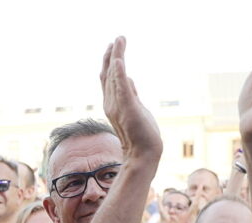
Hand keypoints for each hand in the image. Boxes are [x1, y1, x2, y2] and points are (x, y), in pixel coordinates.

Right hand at [100, 37, 162, 157]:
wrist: (143, 154)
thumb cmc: (141, 135)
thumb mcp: (135, 109)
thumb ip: (130, 93)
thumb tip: (128, 78)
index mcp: (113, 103)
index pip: (108, 78)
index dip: (110, 61)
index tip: (114, 46)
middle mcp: (111, 103)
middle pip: (108, 74)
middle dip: (112, 55)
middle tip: (117, 39)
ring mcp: (118, 105)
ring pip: (113, 77)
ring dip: (116, 57)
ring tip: (119, 41)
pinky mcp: (128, 108)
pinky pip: (122, 88)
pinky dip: (119, 74)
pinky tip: (120, 61)